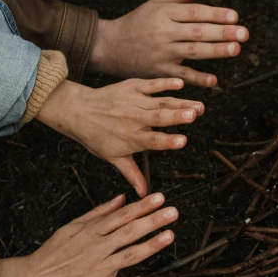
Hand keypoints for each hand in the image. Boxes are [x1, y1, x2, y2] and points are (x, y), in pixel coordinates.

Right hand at [0, 193, 176, 276]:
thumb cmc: (53, 252)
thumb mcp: (72, 226)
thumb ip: (98, 212)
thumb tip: (121, 198)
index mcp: (91, 232)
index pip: (121, 215)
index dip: (141, 206)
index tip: (159, 197)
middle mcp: (97, 249)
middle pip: (129, 232)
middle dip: (152, 221)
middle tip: (173, 211)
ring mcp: (99, 270)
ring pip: (129, 256)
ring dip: (151, 246)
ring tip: (170, 235)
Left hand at [37, 77, 202, 195]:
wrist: (79, 110)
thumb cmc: (96, 135)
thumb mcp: (113, 157)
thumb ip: (131, 173)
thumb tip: (144, 193)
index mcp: (132, 137)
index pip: (152, 141)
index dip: (168, 141)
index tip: (183, 141)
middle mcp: (134, 118)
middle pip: (159, 117)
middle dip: (178, 115)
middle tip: (195, 114)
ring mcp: (134, 101)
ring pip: (161, 101)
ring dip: (180, 102)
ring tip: (198, 105)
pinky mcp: (132, 86)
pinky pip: (151, 84)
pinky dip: (165, 83)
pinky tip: (180, 83)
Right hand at [88, 0, 248, 86]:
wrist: (110, 46)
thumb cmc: (138, 22)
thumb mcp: (157, 4)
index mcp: (165, 12)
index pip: (194, 12)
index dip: (215, 14)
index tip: (235, 16)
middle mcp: (164, 32)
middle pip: (197, 31)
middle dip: (222, 32)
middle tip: (244, 33)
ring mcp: (162, 53)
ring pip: (192, 52)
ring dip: (215, 51)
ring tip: (236, 49)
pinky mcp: (159, 71)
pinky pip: (181, 75)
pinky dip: (197, 79)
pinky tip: (214, 81)